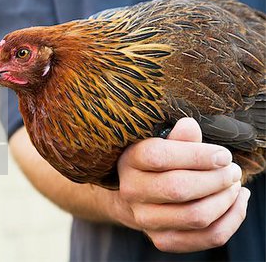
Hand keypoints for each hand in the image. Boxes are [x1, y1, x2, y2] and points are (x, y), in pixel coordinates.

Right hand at [115, 118, 249, 252]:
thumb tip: (189, 126)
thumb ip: (178, 136)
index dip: (196, 155)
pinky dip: (231, 220)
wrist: (138, 195)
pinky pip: (206, 237)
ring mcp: (144, 219)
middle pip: (178, 188)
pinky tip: (237, 202)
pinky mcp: (162, 240)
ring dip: (225, 200)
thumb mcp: (162, 143)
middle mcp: (132, 191)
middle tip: (232, 170)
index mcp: (130, 161)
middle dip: (216, 179)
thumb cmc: (158, 163)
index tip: (223, 155)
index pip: (159, 156)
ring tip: (234, 185)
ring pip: (196, 216)